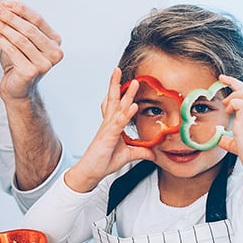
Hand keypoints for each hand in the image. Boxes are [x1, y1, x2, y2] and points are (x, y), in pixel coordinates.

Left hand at [0, 0, 62, 100]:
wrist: (17, 88)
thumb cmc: (19, 61)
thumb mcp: (21, 39)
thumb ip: (17, 23)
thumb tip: (3, 3)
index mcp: (55, 40)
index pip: (38, 19)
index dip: (20, 9)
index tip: (5, 2)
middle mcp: (54, 52)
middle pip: (29, 29)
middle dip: (9, 17)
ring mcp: (44, 63)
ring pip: (19, 39)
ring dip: (2, 26)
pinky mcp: (31, 72)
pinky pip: (12, 50)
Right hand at [65, 69, 154, 192]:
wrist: (90, 172)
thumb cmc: (103, 162)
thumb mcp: (127, 155)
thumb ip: (140, 152)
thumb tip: (153, 152)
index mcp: (111, 125)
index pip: (115, 104)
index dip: (119, 91)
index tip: (124, 79)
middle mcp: (108, 123)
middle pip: (113, 99)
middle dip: (116, 84)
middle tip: (118, 69)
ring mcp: (108, 129)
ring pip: (117, 107)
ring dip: (125, 94)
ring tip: (133, 83)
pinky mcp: (108, 137)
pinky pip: (119, 123)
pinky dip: (126, 114)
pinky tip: (133, 106)